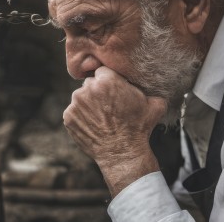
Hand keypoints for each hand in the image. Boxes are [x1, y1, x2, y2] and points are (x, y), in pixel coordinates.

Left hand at [63, 66, 166, 195]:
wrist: (123, 152)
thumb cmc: (139, 128)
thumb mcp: (154, 104)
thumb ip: (150, 89)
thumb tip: (154, 85)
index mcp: (107, 80)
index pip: (103, 71)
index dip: (109, 81)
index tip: (114, 91)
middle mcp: (88, 88)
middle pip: (90, 83)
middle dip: (98, 92)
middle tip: (108, 106)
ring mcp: (76, 103)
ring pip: (81, 97)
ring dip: (88, 104)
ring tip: (101, 118)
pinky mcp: (68, 117)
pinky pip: (74, 112)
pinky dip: (81, 117)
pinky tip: (93, 125)